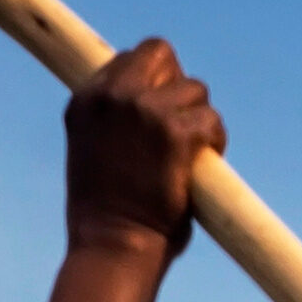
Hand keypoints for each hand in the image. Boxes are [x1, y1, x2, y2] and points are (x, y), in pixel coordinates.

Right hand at [64, 40, 222, 251]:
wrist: (114, 247)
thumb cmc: (106, 211)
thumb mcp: (92, 149)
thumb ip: (113, 117)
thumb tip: (150, 95)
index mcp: (86, 99)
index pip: (130, 56)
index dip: (152, 82)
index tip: (157, 115)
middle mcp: (113, 97)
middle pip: (163, 54)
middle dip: (177, 86)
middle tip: (178, 127)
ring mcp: (145, 111)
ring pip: (195, 90)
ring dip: (198, 120)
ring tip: (186, 156)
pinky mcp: (177, 132)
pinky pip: (212, 120)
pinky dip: (215, 142)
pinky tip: (200, 166)